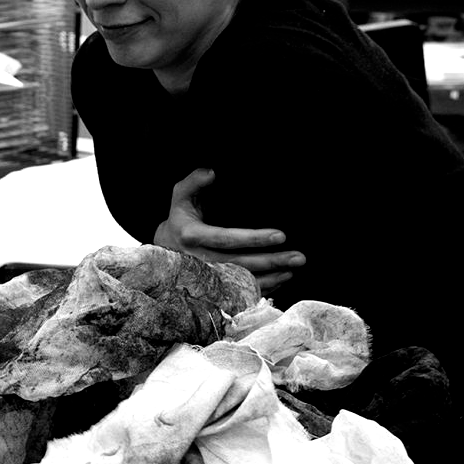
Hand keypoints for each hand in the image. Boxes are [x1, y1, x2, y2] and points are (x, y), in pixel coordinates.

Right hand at [154, 169, 304, 292]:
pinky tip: (281, 279)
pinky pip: (239, 292)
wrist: (163, 249)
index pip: (226, 238)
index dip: (254, 238)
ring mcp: (205, 278)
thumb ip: (194, 182)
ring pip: (241, 281)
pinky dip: (262, 288)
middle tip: (299, 257)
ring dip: (271, 277)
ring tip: (293, 269)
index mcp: (191, 236)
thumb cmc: (179, 218)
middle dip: (271, 261)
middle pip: (239, 264)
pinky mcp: (212, 288)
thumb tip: (211, 172)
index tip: (281, 235)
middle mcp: (197, 260)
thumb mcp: (180, 197)